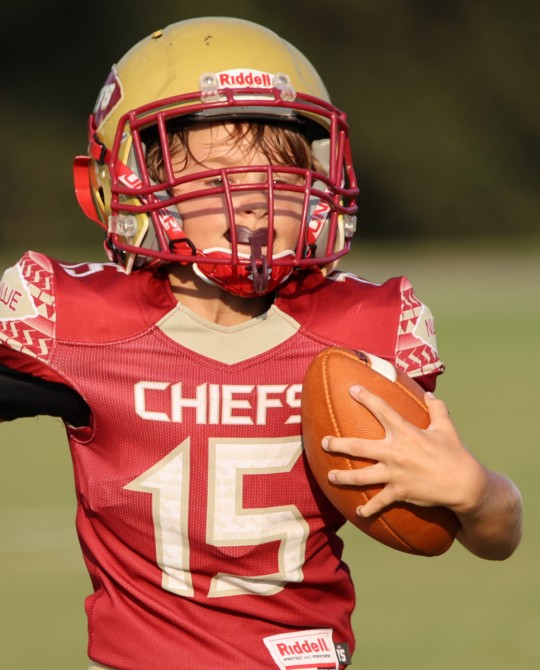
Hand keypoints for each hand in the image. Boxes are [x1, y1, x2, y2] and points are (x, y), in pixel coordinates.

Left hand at [322, 385, 521, 558]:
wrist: (464, 484)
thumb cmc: (455, 453)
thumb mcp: (446, 428)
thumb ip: (437, 409)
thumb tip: (429, 394)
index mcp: (406, 433)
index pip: (382, 410)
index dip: (366, 397)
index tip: (352, 389)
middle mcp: (395, 452)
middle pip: (359, 446)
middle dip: (338, 444)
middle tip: (324, 442)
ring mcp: (395, 474)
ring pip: (361, 476)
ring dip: (343, 477)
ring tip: (330, 477)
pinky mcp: (399, 492)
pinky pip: (379, 502)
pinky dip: (368, 509)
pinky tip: (358, 512)